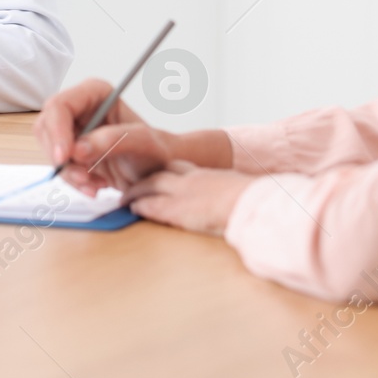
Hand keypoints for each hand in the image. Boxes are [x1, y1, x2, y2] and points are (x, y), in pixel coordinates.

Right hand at [35, 79, 175, 195]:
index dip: (57, 131)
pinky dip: (73, 181)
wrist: (157, 173)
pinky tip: (95, 186)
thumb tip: (78, 149)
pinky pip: (58, 166)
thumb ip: (112, 141)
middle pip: (47, 127)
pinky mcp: (69, 151)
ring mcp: (72, 130)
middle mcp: (79, 108)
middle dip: (62, 157)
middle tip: (83, 177)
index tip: (64, 158)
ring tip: (96, 184)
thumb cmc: (155, 152)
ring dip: (69, 173)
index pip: (60, 105)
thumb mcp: (142, 144)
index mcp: (95, 93)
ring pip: (49, 149)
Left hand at [122, 161, 254, 235]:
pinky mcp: (176, 209)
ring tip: (125, 199)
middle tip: (133, 185)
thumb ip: (230, 194)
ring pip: (149, 186)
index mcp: (208, 175)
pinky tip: (131, 208)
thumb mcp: (240, 192)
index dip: (165, 172)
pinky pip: (150, 205)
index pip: (180, 168)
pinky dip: (138, 205)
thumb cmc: (252, 203)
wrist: (251, 204)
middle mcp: (192, 179)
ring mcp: (182, 192)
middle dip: (144, 180)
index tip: (157, 175)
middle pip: (160, 173)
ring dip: (134, 192)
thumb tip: (236, 202)